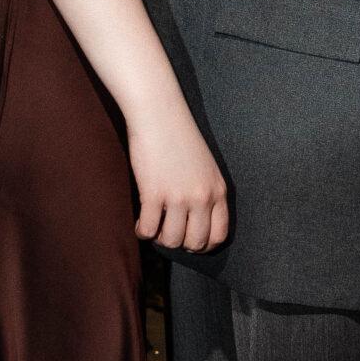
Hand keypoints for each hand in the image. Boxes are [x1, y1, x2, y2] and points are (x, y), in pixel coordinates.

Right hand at [129, 98, 229, 252]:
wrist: (160, 115)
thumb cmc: (181, 138)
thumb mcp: (207, 167)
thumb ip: (207, 193)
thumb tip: (197, 221)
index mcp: (218, 191)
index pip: (219, 234)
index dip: (204, 244)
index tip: (191, 241)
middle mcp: (202, 197)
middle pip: (195, 243)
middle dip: (180, 244)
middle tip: (168, 234)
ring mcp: (178, 197)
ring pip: (171, 240)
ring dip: (160, 238)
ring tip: (153, 227)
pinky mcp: (153, 194)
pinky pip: (148, 229)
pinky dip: (142, 231)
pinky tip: (140, 223)